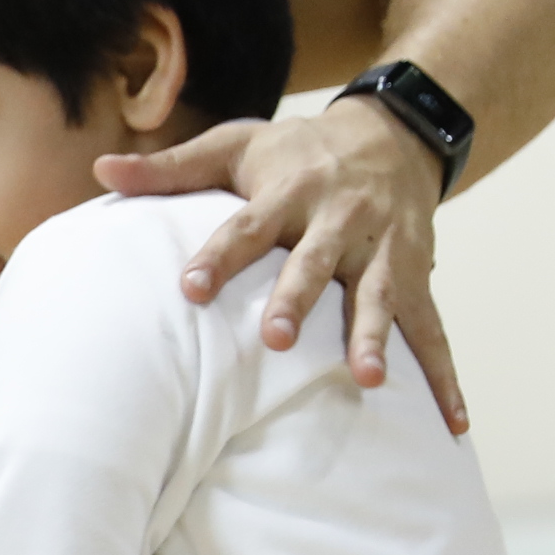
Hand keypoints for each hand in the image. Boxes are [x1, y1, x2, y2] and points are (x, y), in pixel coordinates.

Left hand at [98, 97, 462, 432]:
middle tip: (276, 339)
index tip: (189, 288)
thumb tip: (101, 169)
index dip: (219, 256)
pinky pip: (433, 328)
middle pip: (317, 262)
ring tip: (368, 380)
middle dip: (300, 299)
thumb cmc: (298, 150)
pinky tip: (454, 422)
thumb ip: (170, 168)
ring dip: (375, 337)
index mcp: (291, 191)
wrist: (397, 131)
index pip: (248, 226)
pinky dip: (445, 375)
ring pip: (381, 296)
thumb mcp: (236, 145)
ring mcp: (385, 249)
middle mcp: (341, 219)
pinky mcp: (417, 274)